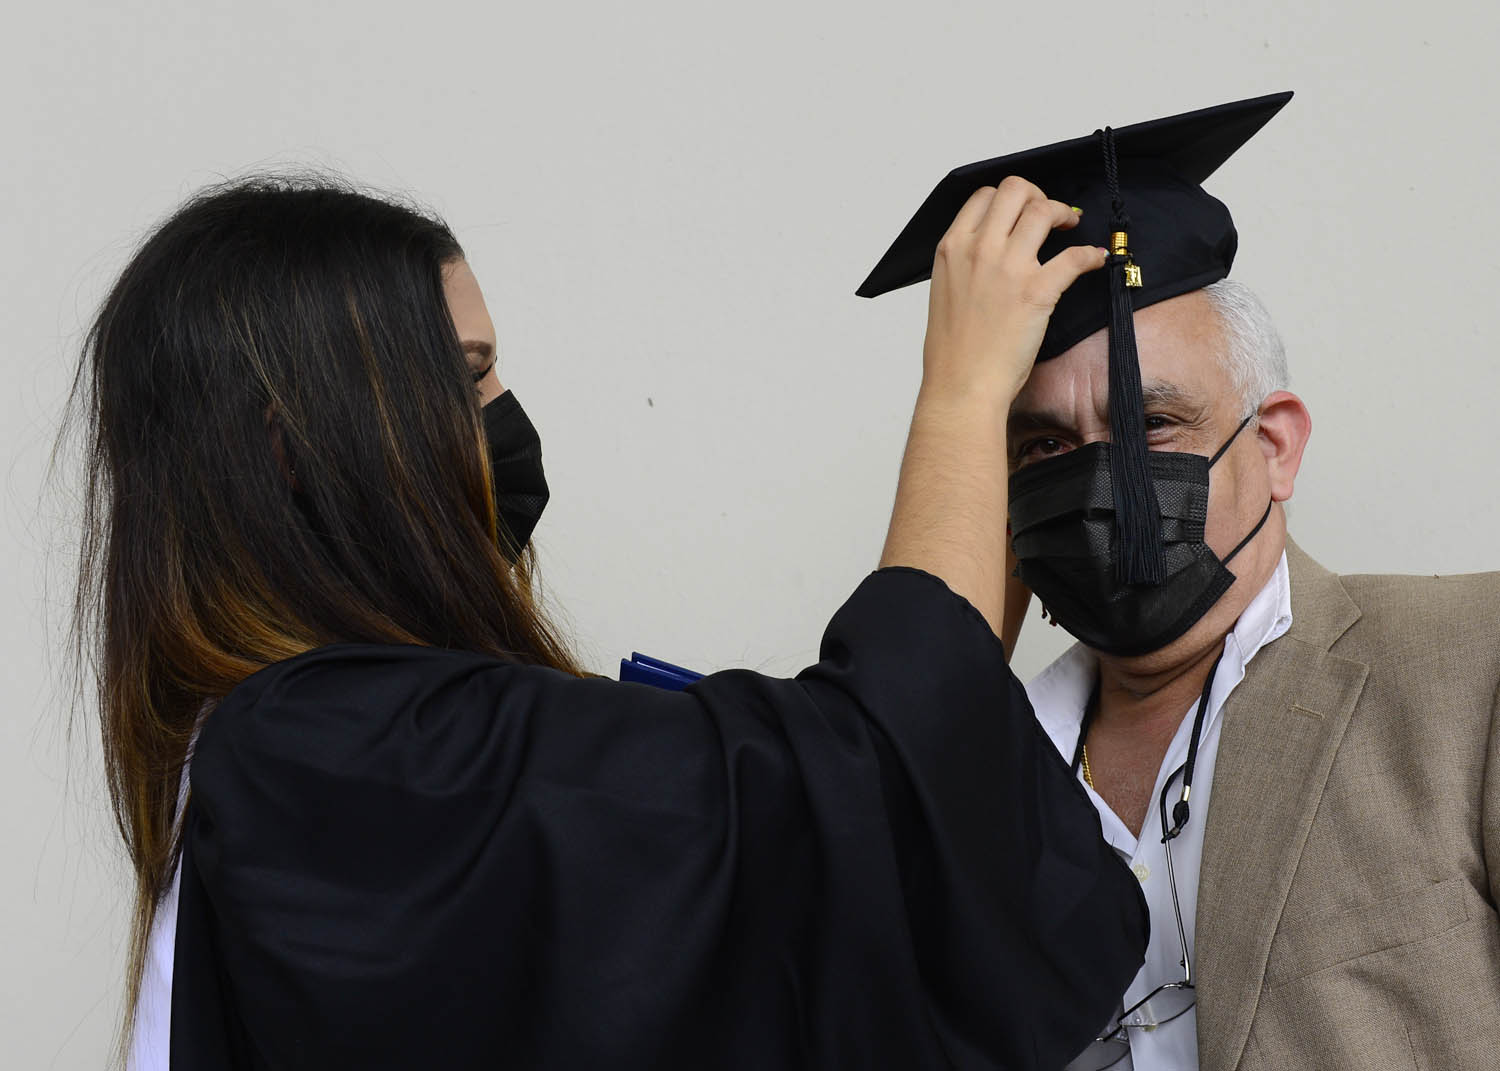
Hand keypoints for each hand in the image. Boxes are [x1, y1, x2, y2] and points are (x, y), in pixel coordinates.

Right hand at [920, 176, 1105, 404]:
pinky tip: (1095, 258)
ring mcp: (1008, 267)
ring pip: (1043, 210)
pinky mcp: (1036, 291)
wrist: (961, 385)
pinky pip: (1074, 256)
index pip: (983, 196)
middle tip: (1049, 214)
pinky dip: (1090, 253)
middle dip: (1038, 195)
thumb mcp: (945, 291)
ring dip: (1063, 213)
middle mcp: (978, 249)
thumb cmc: (952, 350)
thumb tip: (991, 251)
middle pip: (1015, 190)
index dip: (1008, 198)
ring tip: (1070, 226)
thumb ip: (964, 263)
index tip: (1022, 211)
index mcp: (951, 248)